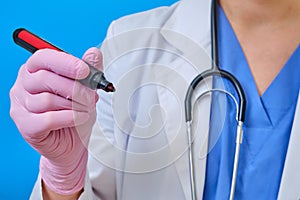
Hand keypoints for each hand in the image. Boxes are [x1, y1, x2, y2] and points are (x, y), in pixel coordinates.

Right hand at [10, 47, 102, 194]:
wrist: (73, 143)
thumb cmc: (76, 114)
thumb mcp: (87, 89)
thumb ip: (90, 71)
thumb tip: (94, 52)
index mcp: (35, 70)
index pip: (43, 58)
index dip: (65, 62)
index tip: (85, 70)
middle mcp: (23, 85)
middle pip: (45, 78)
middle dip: (74, 88)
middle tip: (90, 97)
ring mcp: (20, 106)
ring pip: (47, 99)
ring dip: (73, 105)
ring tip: (84, 110)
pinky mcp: (25, 126)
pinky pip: (47, 118)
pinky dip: (68, 118)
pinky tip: (79, 118)